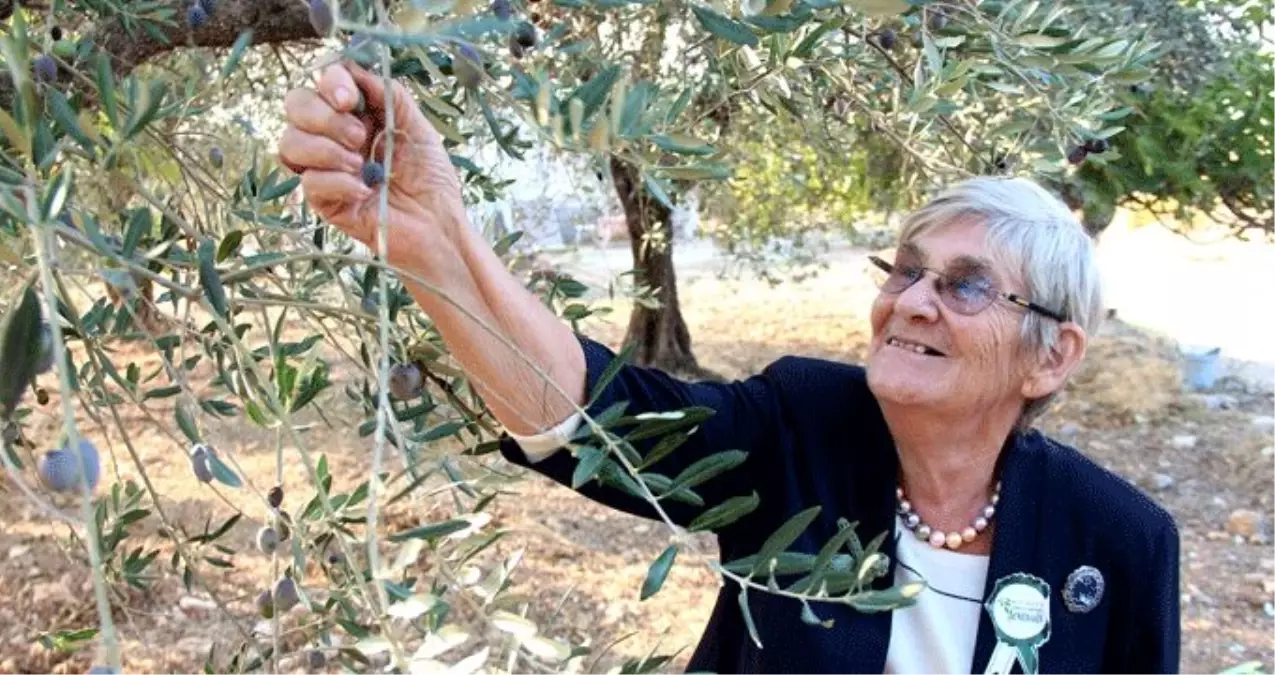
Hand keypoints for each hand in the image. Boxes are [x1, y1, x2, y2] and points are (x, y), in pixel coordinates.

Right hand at [279, 61, 464, 252]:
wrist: (439, 225)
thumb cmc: (431, 178)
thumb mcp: (417, 126)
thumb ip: (389, 95)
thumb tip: (355, 70)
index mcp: (355, 115)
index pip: (321, 83)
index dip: (329, 83)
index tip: (349, 100)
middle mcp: (333, 137)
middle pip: (295, 106)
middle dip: (323, 116)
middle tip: (359, 138)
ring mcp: (325, 169)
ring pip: (290, 143)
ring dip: (325, 149)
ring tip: (360, 164)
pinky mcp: (324, 202)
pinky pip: (309, 182)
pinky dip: (337, 181)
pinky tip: (364, 190)